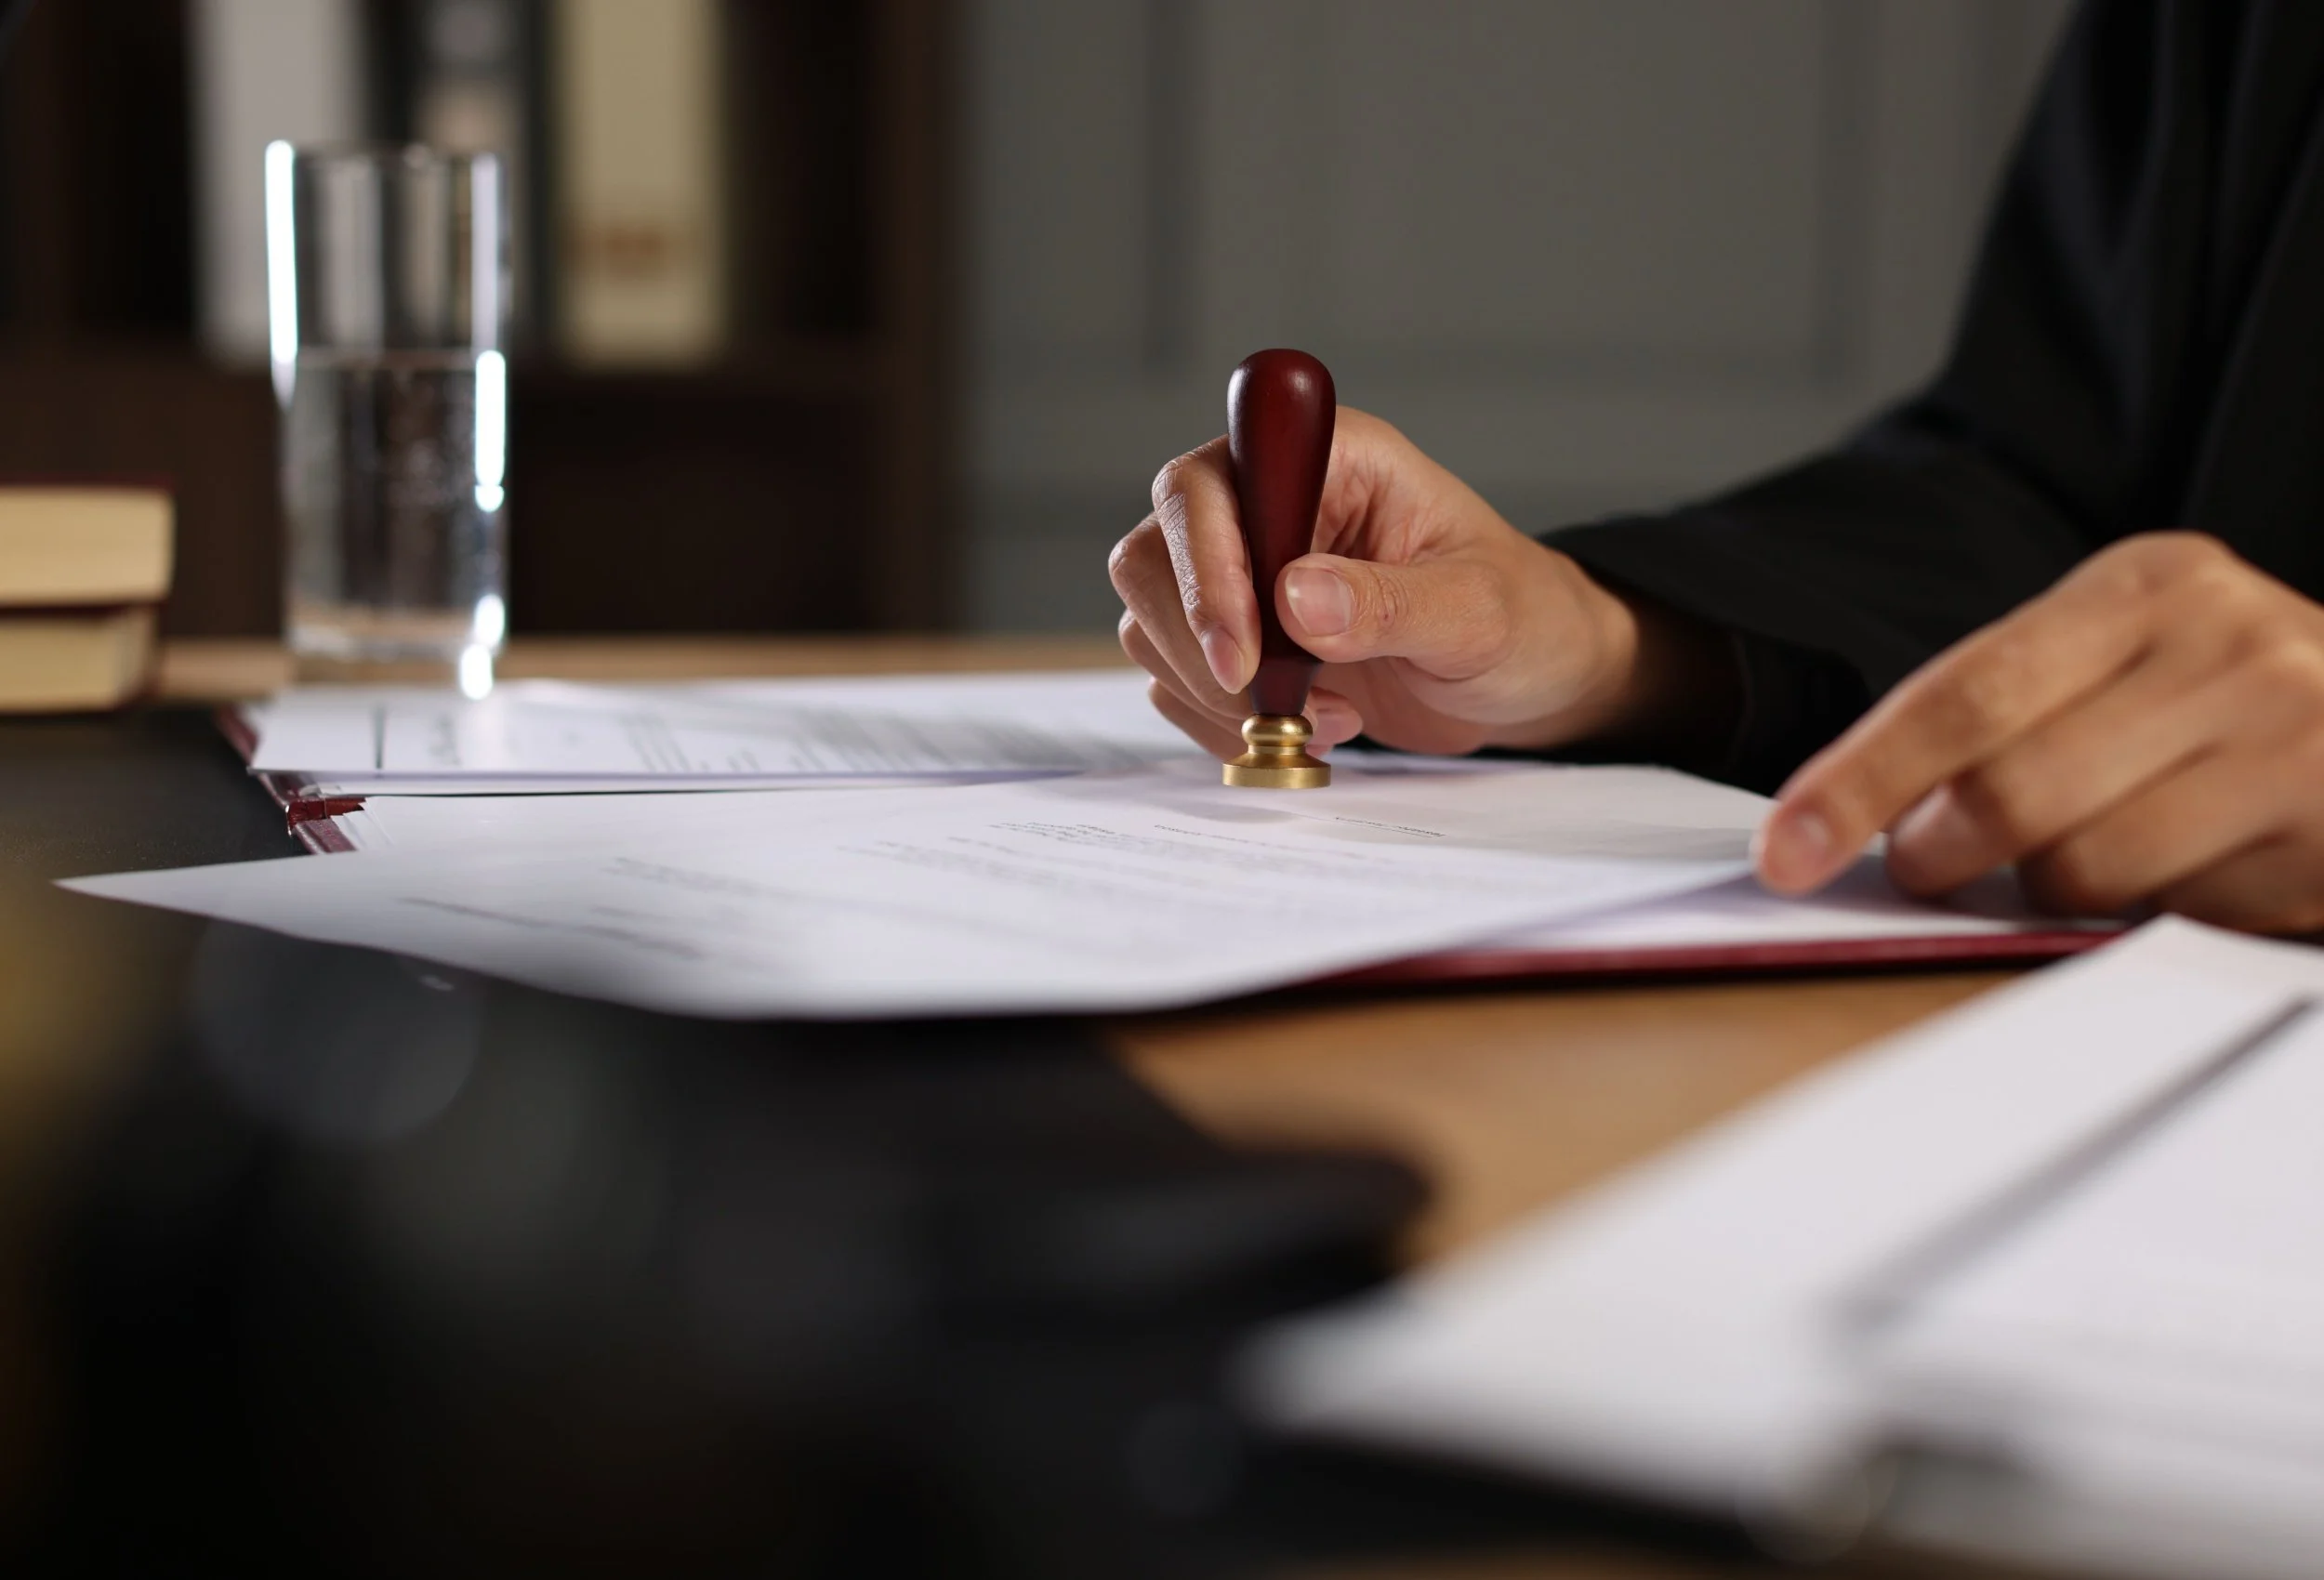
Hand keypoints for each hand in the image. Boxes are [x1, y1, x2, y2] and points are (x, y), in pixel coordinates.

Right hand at [1110, 408, 1731, 758]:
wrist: (1526, 675)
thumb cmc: (1520, 616)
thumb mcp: (1477, 612)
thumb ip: (1389, 604)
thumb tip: (1294, 600)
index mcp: (1326, 461)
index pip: (1207, 488)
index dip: (1204, 569)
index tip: (1243, 657)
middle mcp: (1268, 506)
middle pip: (1152, 555)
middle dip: (1200, 647)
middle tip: (1275, 706)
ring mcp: (1243, 573)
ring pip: (1153, 625)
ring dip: (1218, 696)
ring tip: (1328, 717)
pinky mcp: (1238, 637)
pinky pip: (1176, 681)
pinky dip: (1222, 723)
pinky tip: (1310, 727)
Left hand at [1758, 533, 2323, 931]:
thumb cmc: (2222, 700)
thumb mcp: (2119, 657)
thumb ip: (1996, 712)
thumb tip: (1838, 810)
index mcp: (2147, 586)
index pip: (1964, 693)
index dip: (1859, 781)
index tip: (1787, 849)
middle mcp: (2227, 646)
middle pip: (2009, 794)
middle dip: (1936, 851)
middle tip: (1928, 864)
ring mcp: (2294, 737)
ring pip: (2084, 869)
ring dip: (2047, 888)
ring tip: (2088, 850)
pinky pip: (2174, 916)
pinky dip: (2146, 912)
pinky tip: (2183, 867)